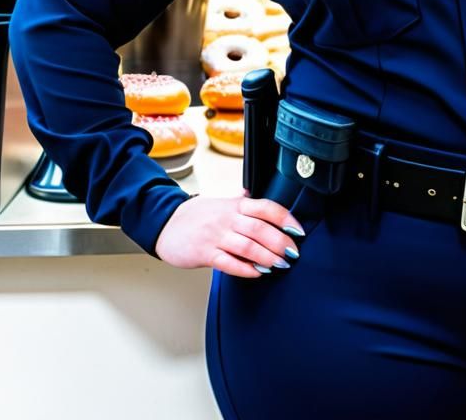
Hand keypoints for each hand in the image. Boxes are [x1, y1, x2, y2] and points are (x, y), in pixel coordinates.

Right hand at [155, 190, 303, 277]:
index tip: (298, 231)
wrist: (166, 224)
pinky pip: (228, 262)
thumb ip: (241, 201)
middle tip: (292, 253)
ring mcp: (216, 236)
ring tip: (279, 264)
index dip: (286, 219)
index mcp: (235, 205)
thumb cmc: (197, 215)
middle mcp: (228, 218)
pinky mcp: (204, 253)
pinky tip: (257, 273)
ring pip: (247, 246)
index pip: (266, 207)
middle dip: (280, 242)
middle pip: (260, 228)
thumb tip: (254, 193)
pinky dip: (245, 269)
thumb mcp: (221, 202)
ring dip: (266, 257)